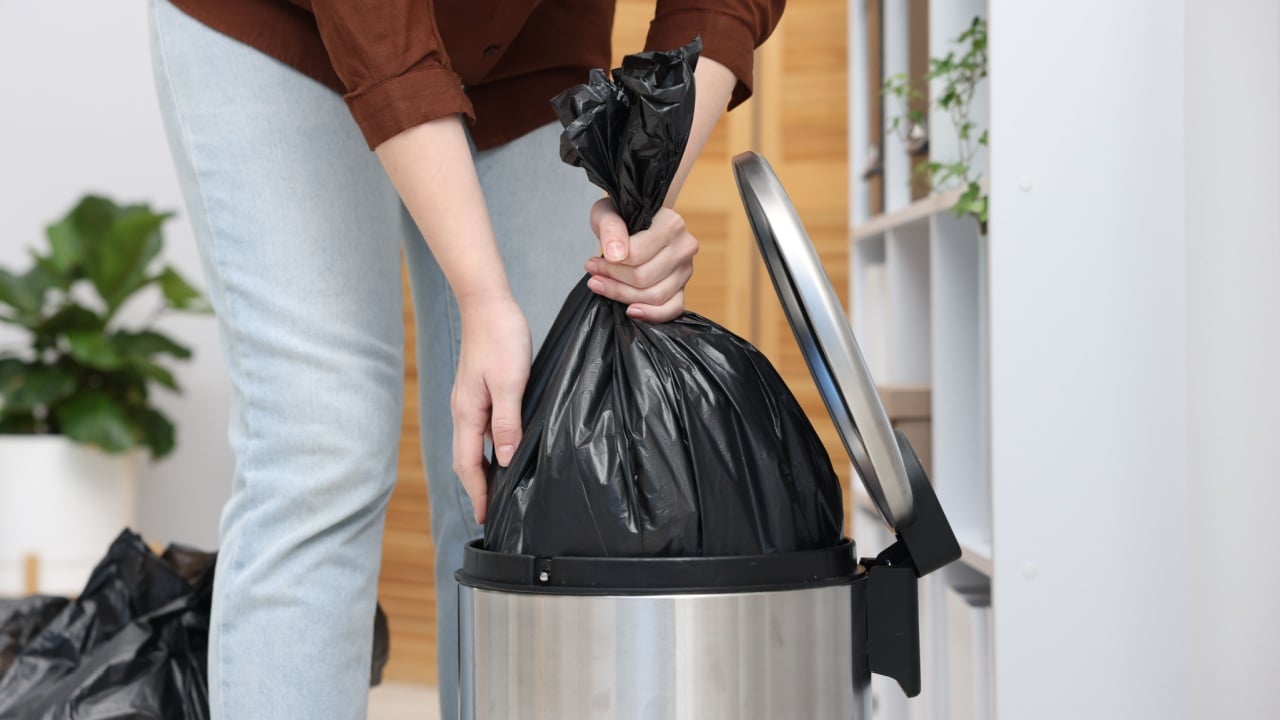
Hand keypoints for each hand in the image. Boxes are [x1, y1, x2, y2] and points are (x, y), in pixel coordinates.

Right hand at [450, 292, 531, 523]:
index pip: (468, 464)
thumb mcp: (511, 381)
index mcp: (468, 412)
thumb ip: (508, 421)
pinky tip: (504, 452)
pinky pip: (480, 431)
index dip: (478, 493)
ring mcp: (469, 402)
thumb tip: (505, 459)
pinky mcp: (478, 392)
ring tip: (498, 491)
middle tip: (491, 513)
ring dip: (481, 470)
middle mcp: (463, 411)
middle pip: (465, 460)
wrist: (488, 303)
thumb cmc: (501, 338)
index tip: (486, 517)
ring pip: (472, 446)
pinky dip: (488, 449)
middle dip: (476, 488)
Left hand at [584, 199, 697, 321]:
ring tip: (602, 285)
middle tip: (594, 274)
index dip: (610, 264)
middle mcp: (684, 246)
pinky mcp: (683, 287)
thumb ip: (610, 228)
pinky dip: (651, 314)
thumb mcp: (607, 212)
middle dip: (613, 280)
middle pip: (644, 278)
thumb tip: (616, 256)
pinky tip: (630, 311)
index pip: (637, 255)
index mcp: (672, 224)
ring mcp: (686, 269)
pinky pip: (672, 309)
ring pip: (654, 295)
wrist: (638, 223)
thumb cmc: (622, 217)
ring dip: (623, 295)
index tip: (593, 262)